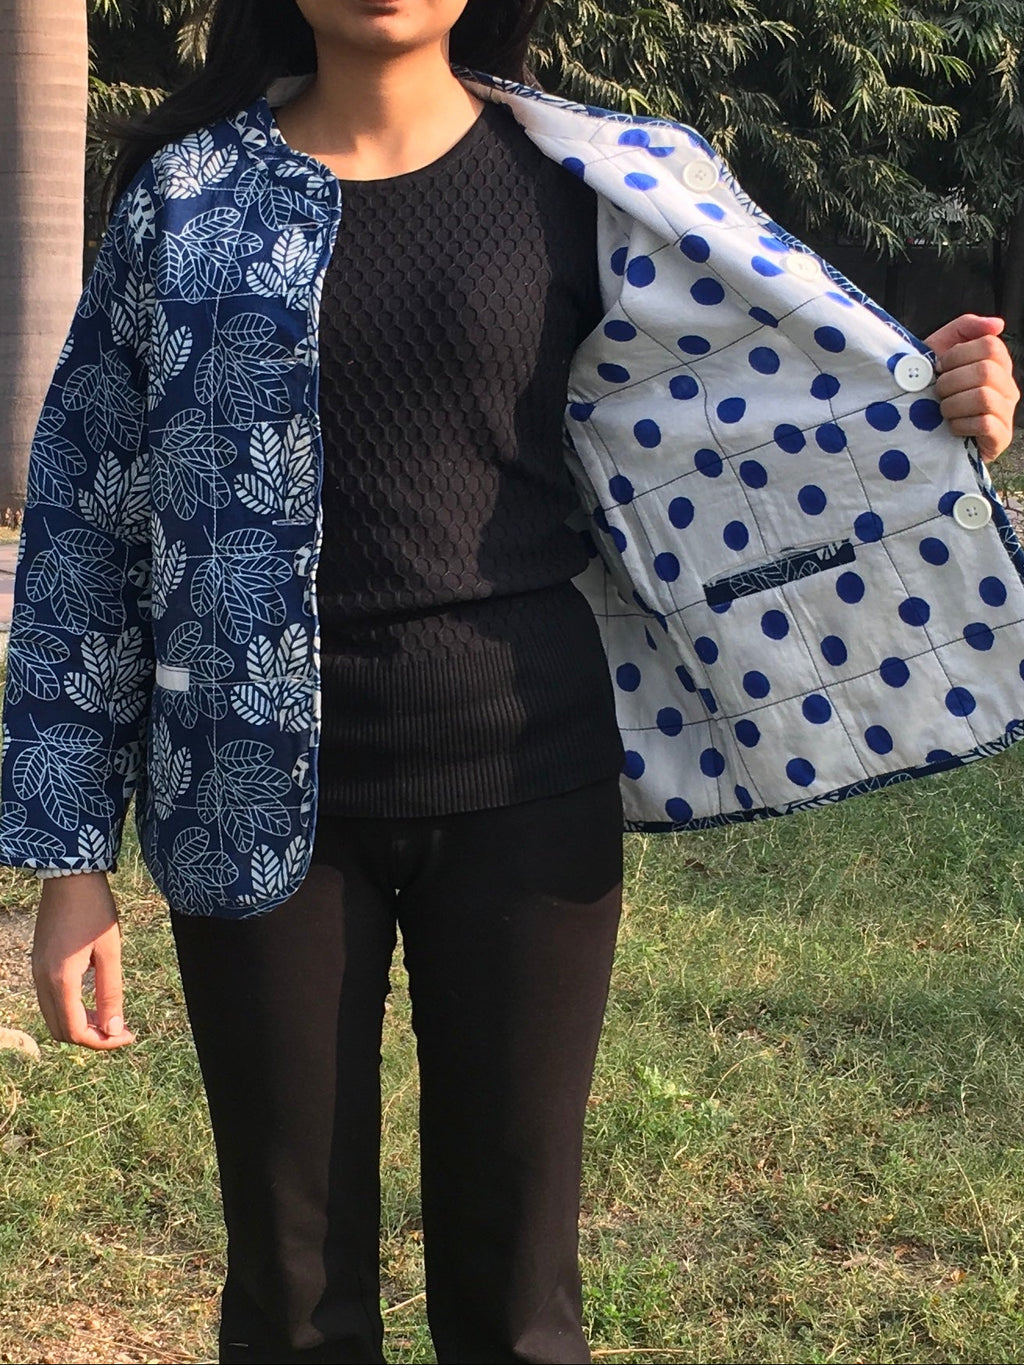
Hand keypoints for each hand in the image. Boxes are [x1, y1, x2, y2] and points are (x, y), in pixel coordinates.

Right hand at [32, 873, 134, 1050]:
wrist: (70, 877)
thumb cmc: (95, 910)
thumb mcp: (110, 952)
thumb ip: (110, 993)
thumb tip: (113, 1029)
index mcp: (61, 980)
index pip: (75, 1031)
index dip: (102, 1042)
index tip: (127, 1035)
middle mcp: (42, 981)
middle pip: (61, 1031)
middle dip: (91, 1037)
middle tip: (120, 1028)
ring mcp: (37, 972)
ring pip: (54, 1017)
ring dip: (81, 1024)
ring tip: (110, 1015)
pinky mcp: (39, 964)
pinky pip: (50, 1001)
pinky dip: (71, 1009)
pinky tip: (93, 1000)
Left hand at [925, 314, 1019, 463]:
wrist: (921, 430)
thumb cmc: (932, 387)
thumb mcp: (941, 349)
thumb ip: (965, 328)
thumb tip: (997, 324)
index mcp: (997, 364)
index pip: (989, 345)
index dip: (957, 355)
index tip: (939, 366)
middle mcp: (1008, 387)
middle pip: (986, 371)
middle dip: (951, 381)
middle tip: (938, 391)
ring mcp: (1006, 412)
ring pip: (983, 397)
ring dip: (952, 404)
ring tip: (943, 410)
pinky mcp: (1000, 437)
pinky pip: (984, 423)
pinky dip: (960, 424)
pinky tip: (951, 426)